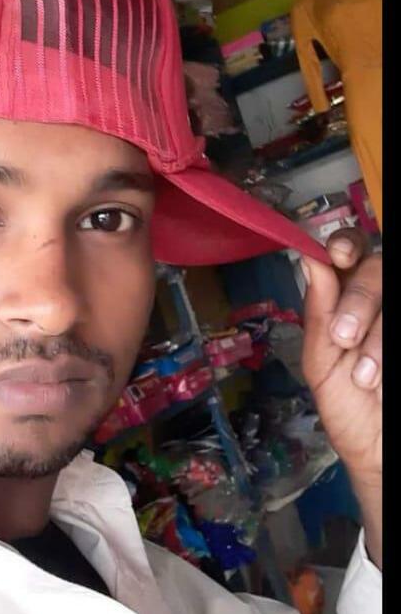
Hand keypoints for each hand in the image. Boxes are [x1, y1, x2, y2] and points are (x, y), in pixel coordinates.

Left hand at [301, 228, 381, 566]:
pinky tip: (383, 380)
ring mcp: (399, 318)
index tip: (337, 256)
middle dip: (359, 299)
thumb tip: (309, 259)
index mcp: (349, 299)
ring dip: (378, 337)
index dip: (345, 244)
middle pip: (378, 267)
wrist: (382, 457)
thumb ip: (319, 313)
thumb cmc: (350, 411)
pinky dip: (387, 345)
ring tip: (366, 377)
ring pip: (392, 298)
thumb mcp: (323, 364)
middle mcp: (382, 302)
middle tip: (343, 337)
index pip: (351, 252)